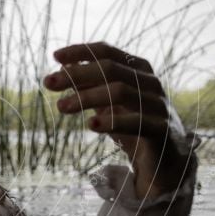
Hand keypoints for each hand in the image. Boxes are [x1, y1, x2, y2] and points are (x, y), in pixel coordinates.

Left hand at [43, 42, 188, 198]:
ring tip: (62, 106)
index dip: (81, 51)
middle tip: (49, 82)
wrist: (166, 163)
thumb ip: (90, 86)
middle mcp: (150, 83)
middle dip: (77, 74)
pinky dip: (112, 121)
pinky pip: (137, 122)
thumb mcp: (107, 105)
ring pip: (121, 91)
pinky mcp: (162, 131)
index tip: (54, 56)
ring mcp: (158, 106)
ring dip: (87, 97)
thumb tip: (62, 67)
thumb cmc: (134, 129)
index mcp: (139, 71)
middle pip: (111, 69)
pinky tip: (90, 125)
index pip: (108, 52)